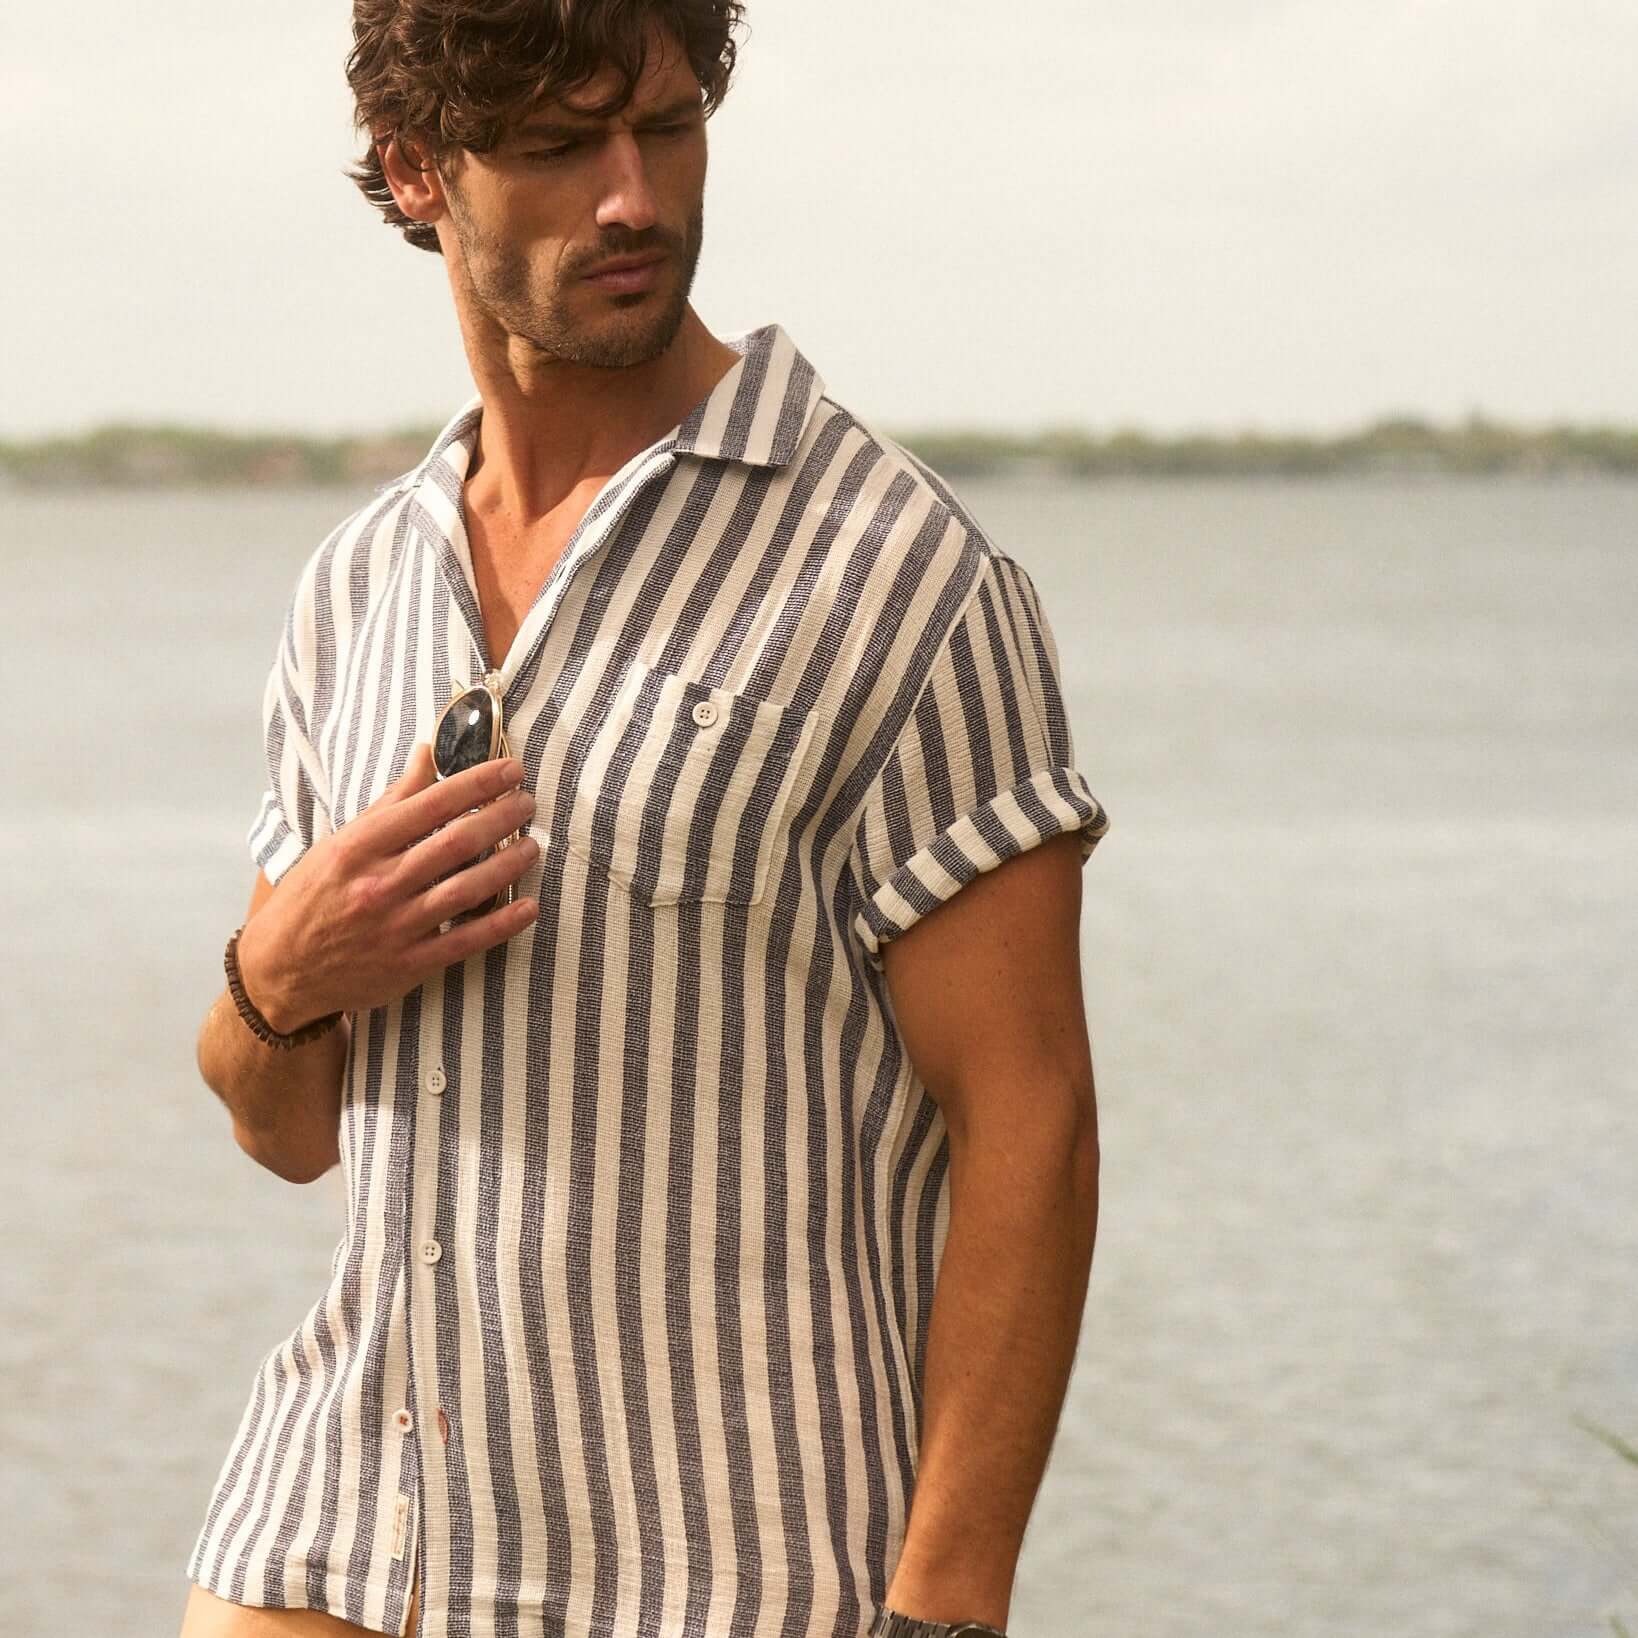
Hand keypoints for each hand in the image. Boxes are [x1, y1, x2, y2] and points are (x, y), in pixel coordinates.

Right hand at [237, 743, 539, 1029]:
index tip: (510, 770)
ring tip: (533, 846)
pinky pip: (465, 940)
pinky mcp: (410, 964)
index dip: (477, 783)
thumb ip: (392, 801)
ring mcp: (396, 926)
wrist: (280, 970)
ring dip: (508, 865)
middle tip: (528, 804)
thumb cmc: (313, 897)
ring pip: (466, 889)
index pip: (430, 804)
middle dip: (501, 818)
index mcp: (359, 847)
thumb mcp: (342, 843)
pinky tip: (528, 907)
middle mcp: (379, 884)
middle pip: (456, 843)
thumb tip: (429, 754)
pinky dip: (501, 924)